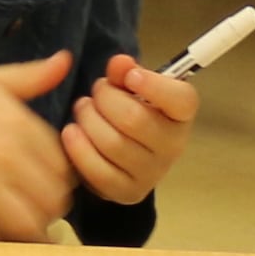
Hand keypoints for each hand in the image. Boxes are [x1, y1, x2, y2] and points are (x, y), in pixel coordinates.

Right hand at [0, 53, 78, 241]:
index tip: (49, 180)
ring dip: (32, 226)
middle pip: (54, 198)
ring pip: (31, 223)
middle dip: (51, 204)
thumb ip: (31, 76)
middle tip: (39, 205)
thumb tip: (65, 60)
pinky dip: (2, 237)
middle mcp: (8, 157)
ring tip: (23, 221)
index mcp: (19, 125)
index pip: (63, 165)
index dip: (61, 177)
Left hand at [63, 53, 199, 205]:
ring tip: (83, 109)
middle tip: (95, 92)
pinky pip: (99, 172)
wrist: (124, 155)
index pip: (182, 100)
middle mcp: (173, 146)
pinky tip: (72, 133)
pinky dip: (79, 149)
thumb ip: (124, 72)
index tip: (131, 76)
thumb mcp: (130, 86)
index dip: (154, 85)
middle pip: (134, 118)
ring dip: (88, 120)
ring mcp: (152, 173)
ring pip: (112, 143)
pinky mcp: (128, 192)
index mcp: (181, 115)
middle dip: (105, 98)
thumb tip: (120, 63)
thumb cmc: (130, 110)